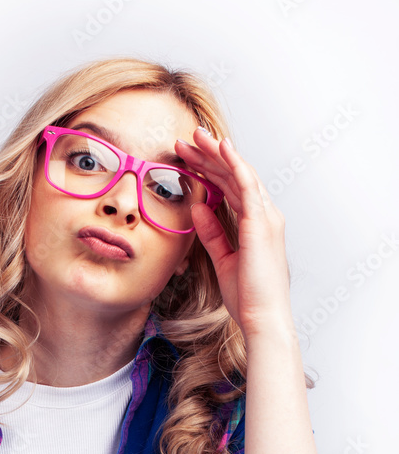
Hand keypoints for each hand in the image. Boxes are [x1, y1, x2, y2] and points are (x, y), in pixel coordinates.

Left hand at [175, 128, 293, 343]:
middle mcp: (265, 215)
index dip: (211, 169)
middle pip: (234, 175)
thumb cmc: (248, 295)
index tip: (188, 158)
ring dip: (217, 152)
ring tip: (195, 136)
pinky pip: (247, 185)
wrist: (262, 318)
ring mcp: (266, 217)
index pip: (231, 187)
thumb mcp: (223, 258)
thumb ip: (212, 232)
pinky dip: (234, 163)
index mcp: (257, 224)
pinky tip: (221, 147)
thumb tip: (198, 207)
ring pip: (239, 173)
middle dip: (210, 155)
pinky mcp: (261, 223)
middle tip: (186, 139)